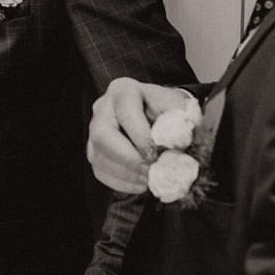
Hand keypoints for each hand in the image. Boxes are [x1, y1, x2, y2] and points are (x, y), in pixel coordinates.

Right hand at [88, 77, 190, 192]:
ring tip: (150, 179)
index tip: (157, 154)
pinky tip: (141, 184)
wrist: (161, 116)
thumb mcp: (180, 108)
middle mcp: (103, 107)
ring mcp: (94, 130)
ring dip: (126, 174)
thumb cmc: (170, 111)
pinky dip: (121, 183)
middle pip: (102, 135)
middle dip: (128, 158)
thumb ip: (180, 121)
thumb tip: (177, 141)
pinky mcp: (94, 150)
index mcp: (123, 90)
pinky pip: (100, 171)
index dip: (141, 136)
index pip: (126, 112)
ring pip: (98, 156)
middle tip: (150, 170)